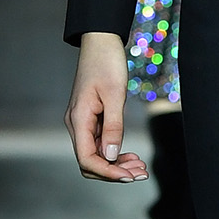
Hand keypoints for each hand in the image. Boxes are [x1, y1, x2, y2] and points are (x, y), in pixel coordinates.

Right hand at [65, 32, 148, 182]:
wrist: (100, 42)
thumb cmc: (107, 63)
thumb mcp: (115, 95)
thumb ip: (114, 127)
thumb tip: (112, 156)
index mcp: (78, 120)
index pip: (87, 160)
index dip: (108, 172)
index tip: (130, 176)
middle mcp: (76, 124)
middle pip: (90, 163)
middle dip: (114, 172)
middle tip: (141, 173)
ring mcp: (82, 122)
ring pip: (96, 155)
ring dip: (116, 164)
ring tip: (140, 167)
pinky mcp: (90, 119)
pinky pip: (100, 144)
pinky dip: (115, 153)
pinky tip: (132, 155)